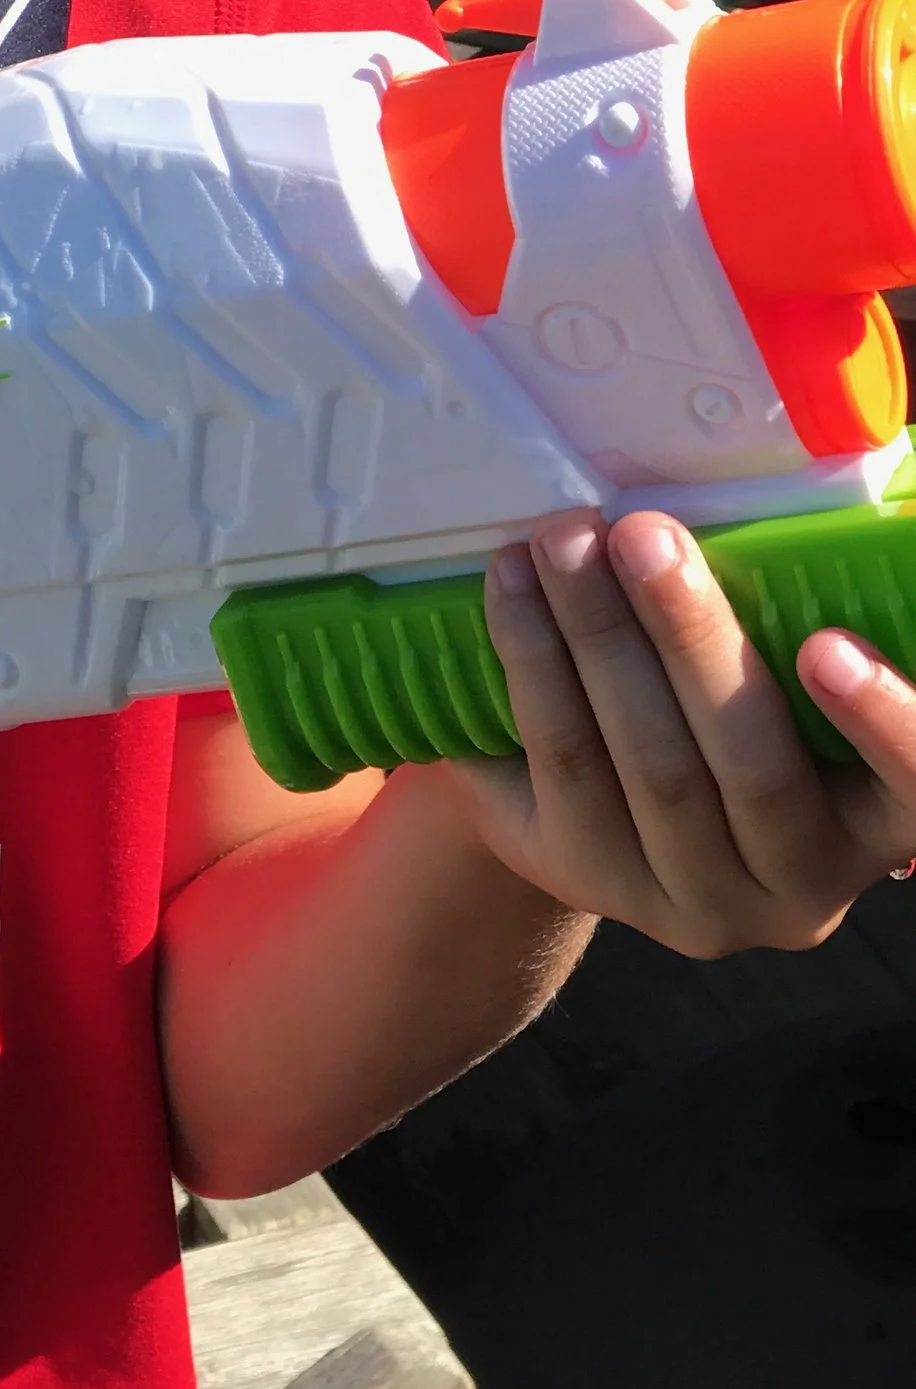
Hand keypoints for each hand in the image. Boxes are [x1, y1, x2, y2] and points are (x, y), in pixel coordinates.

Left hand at [435, 508, 915, 957]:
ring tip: (560, 541)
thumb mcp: (795, 696)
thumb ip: (795, 623)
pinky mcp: (585, 874)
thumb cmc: (742, 714)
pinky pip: (558, 766)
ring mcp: (687, 896)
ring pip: (643, 766)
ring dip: (593, 637)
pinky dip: (533, 668)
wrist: (626, 812)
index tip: (829, 644)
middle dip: (688, 637)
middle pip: (748, 767)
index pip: (910, 788)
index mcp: (875, 823)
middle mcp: (796, 884)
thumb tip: (774, 493)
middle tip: (643, 532)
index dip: (882, 724)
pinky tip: (513, 591)